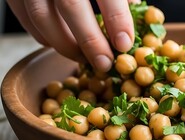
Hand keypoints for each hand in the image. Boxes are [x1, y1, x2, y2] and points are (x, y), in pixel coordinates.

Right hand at [6, 0, 135, 71]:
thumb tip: (135, 7)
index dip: (117, 19)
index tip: (125, 44)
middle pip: (71, 7)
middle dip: (90, 41)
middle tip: (105, 63)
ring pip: (43, 17)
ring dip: (66, 45)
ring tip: (85, 59)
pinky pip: (26, 19)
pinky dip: (45, 37)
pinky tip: (62, 44)